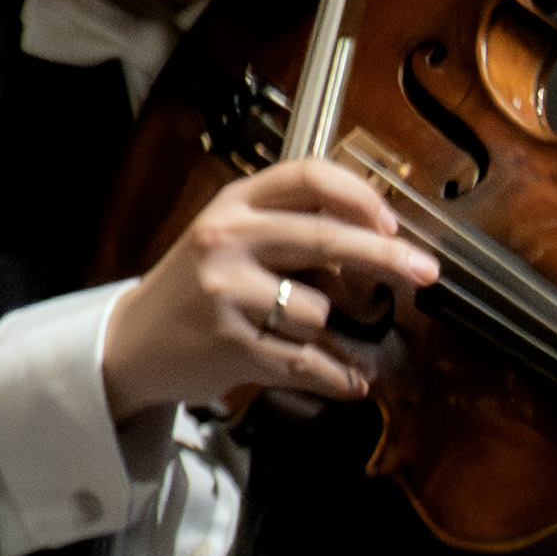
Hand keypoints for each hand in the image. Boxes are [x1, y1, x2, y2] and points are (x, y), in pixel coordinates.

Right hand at [108, 151, 429, 425]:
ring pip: (319, 311)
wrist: (131, 342)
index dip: (361, 195)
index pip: (309, 176)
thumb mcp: (232, 236)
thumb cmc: (197, 287)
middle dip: (388, 256)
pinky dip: (338, 377)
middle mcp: (225, 240)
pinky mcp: (230, 344)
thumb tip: (383, 236)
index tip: (392, 222)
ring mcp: (225, 294)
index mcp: (233, 204)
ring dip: (333, 333)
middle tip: (425, 272)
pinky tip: (349, 379)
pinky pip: (309, 362)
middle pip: (327, 238)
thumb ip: (293, 224)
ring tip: (316, 338)